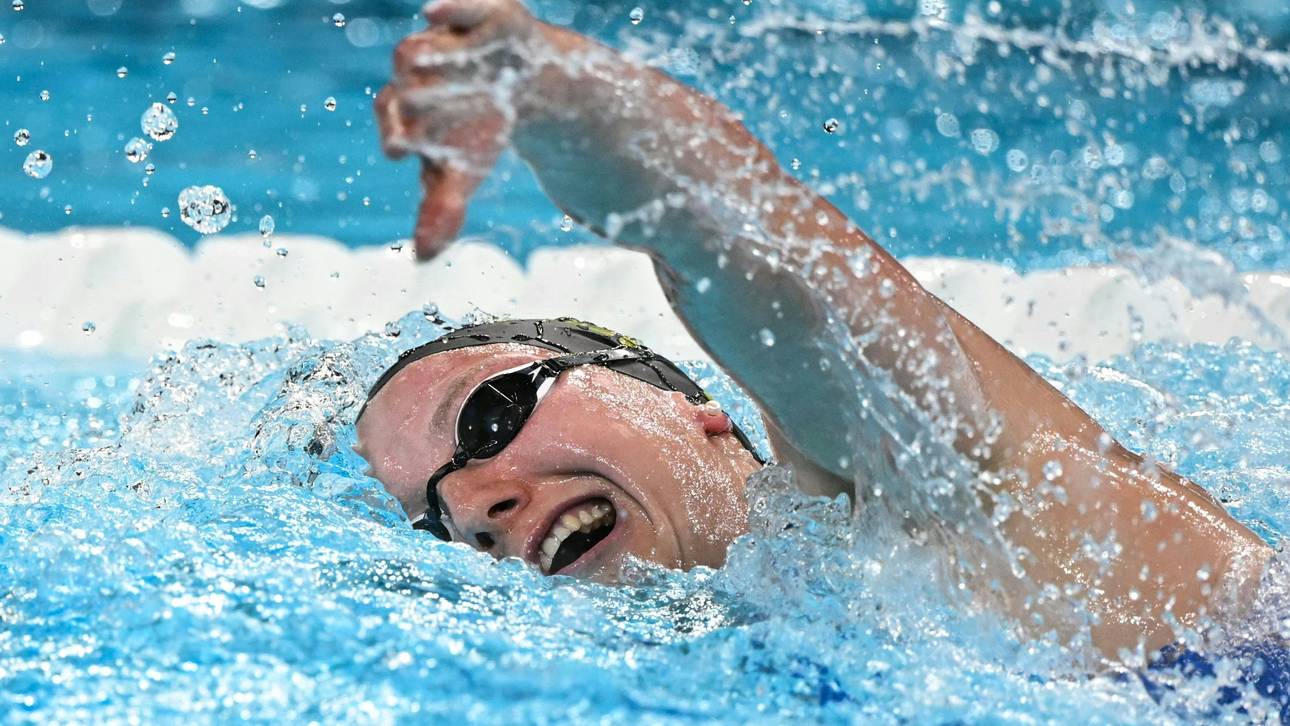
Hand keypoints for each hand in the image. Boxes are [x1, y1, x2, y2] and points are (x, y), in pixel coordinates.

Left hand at [375, 0, 538, 259]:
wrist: (523, 85)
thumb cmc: (478, 130)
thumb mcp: (462, 173)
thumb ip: (442, 211)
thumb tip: (423, 259)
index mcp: (401, 109)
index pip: (392, 122)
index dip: (397, 134)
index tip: (401, 150)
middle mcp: (412, 71)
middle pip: (404, 84)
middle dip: (417, 100)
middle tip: (433, 114)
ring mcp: (437, 41)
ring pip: (419, 48)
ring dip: (430, 59)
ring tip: (451, 73)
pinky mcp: (469, 14)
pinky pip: (455, 6)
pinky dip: (448, 7)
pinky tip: (435, 11)